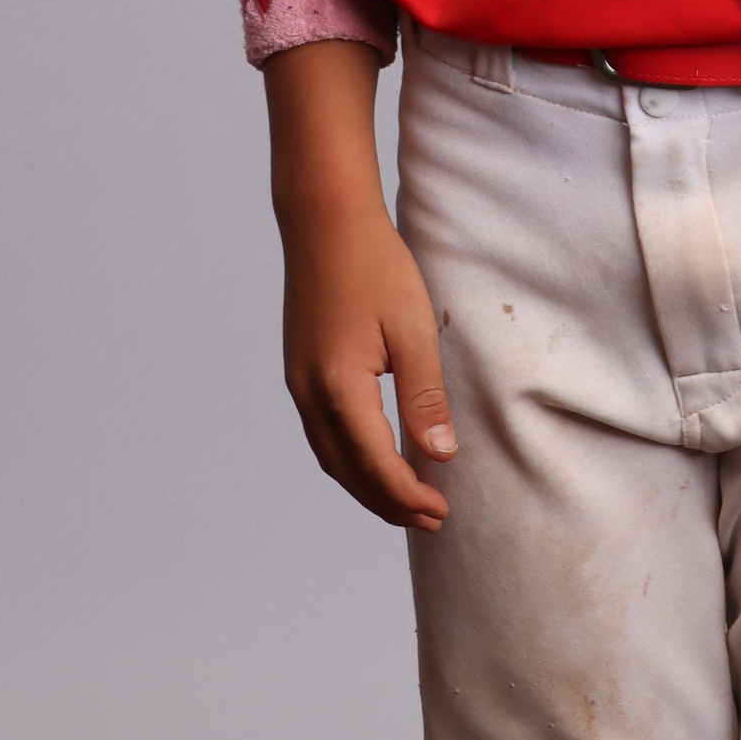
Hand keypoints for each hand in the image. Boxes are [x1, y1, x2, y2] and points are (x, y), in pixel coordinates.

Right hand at [279, 187, 457, 530]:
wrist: (325, 221)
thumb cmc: (374, 266)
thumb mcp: (412, 329)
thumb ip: (424, 397)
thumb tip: (439, 456)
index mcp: (340, 388)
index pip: (377, 466)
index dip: (409, 496)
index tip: (441, 510)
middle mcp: (310, 394)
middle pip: (349, 473)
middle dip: (388, 503)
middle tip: (430, 518)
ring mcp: (299, 383)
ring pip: (331, 458)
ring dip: (366, 486)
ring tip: (404, 501)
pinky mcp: (299, 370)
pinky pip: (322, 434)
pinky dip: (349, 460)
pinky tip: (372, 459)